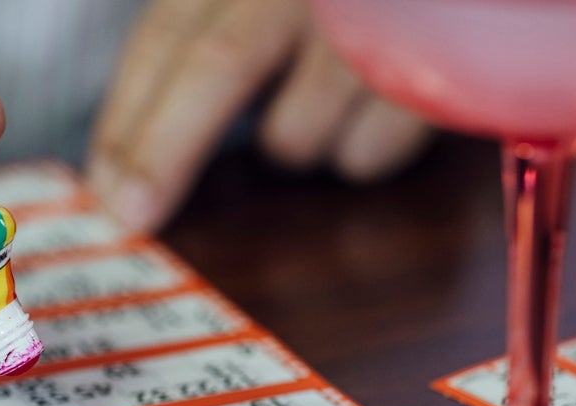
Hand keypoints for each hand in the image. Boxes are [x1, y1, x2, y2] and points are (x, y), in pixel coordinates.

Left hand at [85, 0, 430, 230]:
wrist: (471, 2)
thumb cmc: (349, 11)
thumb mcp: (265, 8)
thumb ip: (206, 47)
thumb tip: (132, 159)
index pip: (165, 37)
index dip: (125, 118)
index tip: (104, 185)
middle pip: (216, 67)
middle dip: (162, 152)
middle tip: (134, 215)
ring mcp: (369, 20)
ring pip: (295, 128)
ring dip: (292, 143)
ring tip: (324, 107)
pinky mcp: (435, 63)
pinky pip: (365, 153)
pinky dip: (359, 153)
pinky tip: (384, 108)